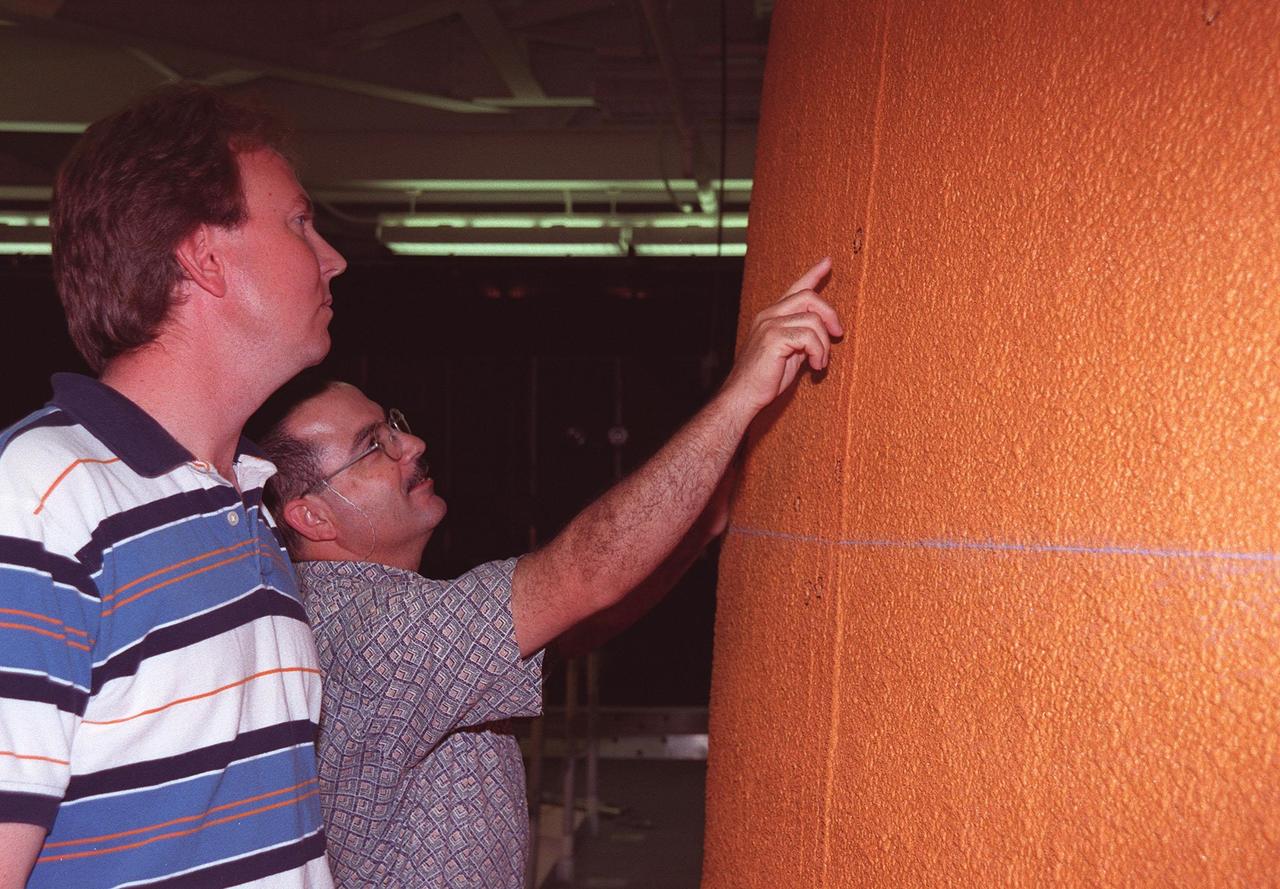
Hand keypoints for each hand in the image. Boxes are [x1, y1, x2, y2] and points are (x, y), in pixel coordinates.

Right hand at [721, 258, 842, 414]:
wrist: (744, 396)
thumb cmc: (766, 379)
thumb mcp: (790, 353)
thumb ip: (803, 338)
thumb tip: (823, 333)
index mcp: (771, 316)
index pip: (796, 289)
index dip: (813, 274)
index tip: (828, 262)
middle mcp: (769, 315)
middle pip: (809, 297)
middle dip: (830, 314)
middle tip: (838, 334)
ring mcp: (770, 325)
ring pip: (813, 319)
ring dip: (824, 344)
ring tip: (820, 362)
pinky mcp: (774, 338)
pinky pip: (809, 336)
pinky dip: (819, 352)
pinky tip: (816, 367)